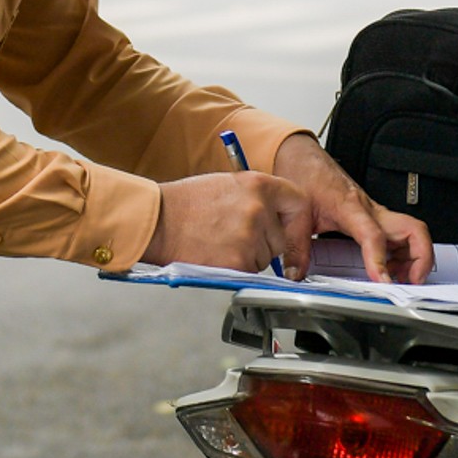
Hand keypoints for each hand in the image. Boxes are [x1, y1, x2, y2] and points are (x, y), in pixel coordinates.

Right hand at [141, 172, 313, 272]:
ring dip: (248, 257)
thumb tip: (279, 218)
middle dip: (265, 244)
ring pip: (265, 259)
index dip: (298, 225)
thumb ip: (257, 198)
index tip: (296, 239)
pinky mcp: (239, 261)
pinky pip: (250, 273)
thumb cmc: (185, 204)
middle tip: (236, 237)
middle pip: (281, 239)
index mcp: (258, 185)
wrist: (158, 220)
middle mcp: (258, 209)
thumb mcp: (228, 185)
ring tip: (220, 242)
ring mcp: (249, 236)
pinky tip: (216, 254)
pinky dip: (236, 269)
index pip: (299, 204)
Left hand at [270, 134, 433, 283]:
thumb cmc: (307, 177)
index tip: (383, 281)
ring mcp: (376, 213)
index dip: (380, 261)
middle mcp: (371, 209)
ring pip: (413, 234)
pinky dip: (404, 256)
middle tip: (412, 282)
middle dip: (421, 258)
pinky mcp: (376, 218)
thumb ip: (295, 246)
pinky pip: (402, 237)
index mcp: (351, 207)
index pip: (373, 236)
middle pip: (413, 230)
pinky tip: (391, 269)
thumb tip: (296, 273)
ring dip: (415, 260)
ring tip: (402, 280)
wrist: (305, 158)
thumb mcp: (296, 213)